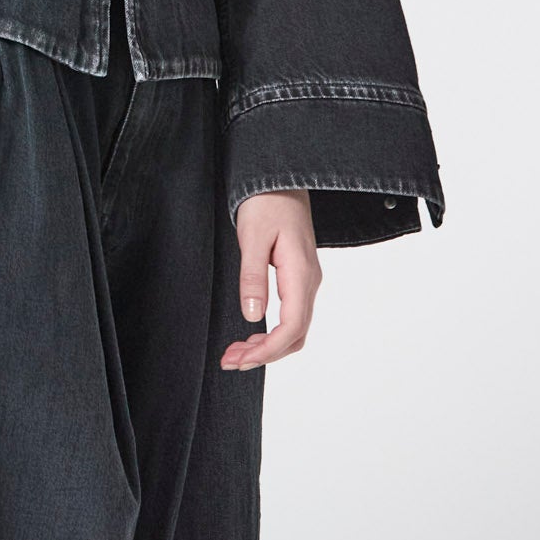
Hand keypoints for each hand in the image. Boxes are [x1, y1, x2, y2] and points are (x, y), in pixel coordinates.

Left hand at [220, 188, 321, 371]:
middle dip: (264, 354)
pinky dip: (272, 331)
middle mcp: (309, 281)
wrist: (281, 178)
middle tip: (230, 361)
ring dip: (267, 345)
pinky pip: (291, 314)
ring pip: (294, 327)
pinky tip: (251, 332)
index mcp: (300, 273)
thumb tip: (251, 316)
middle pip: (295, 334)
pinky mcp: (298, 276)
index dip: (269, 349)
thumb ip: (253, 276)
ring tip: (235, 352)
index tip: (242, 359)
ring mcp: (306, 280)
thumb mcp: (253, 236)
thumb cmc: (266, 202)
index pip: (292, 326)